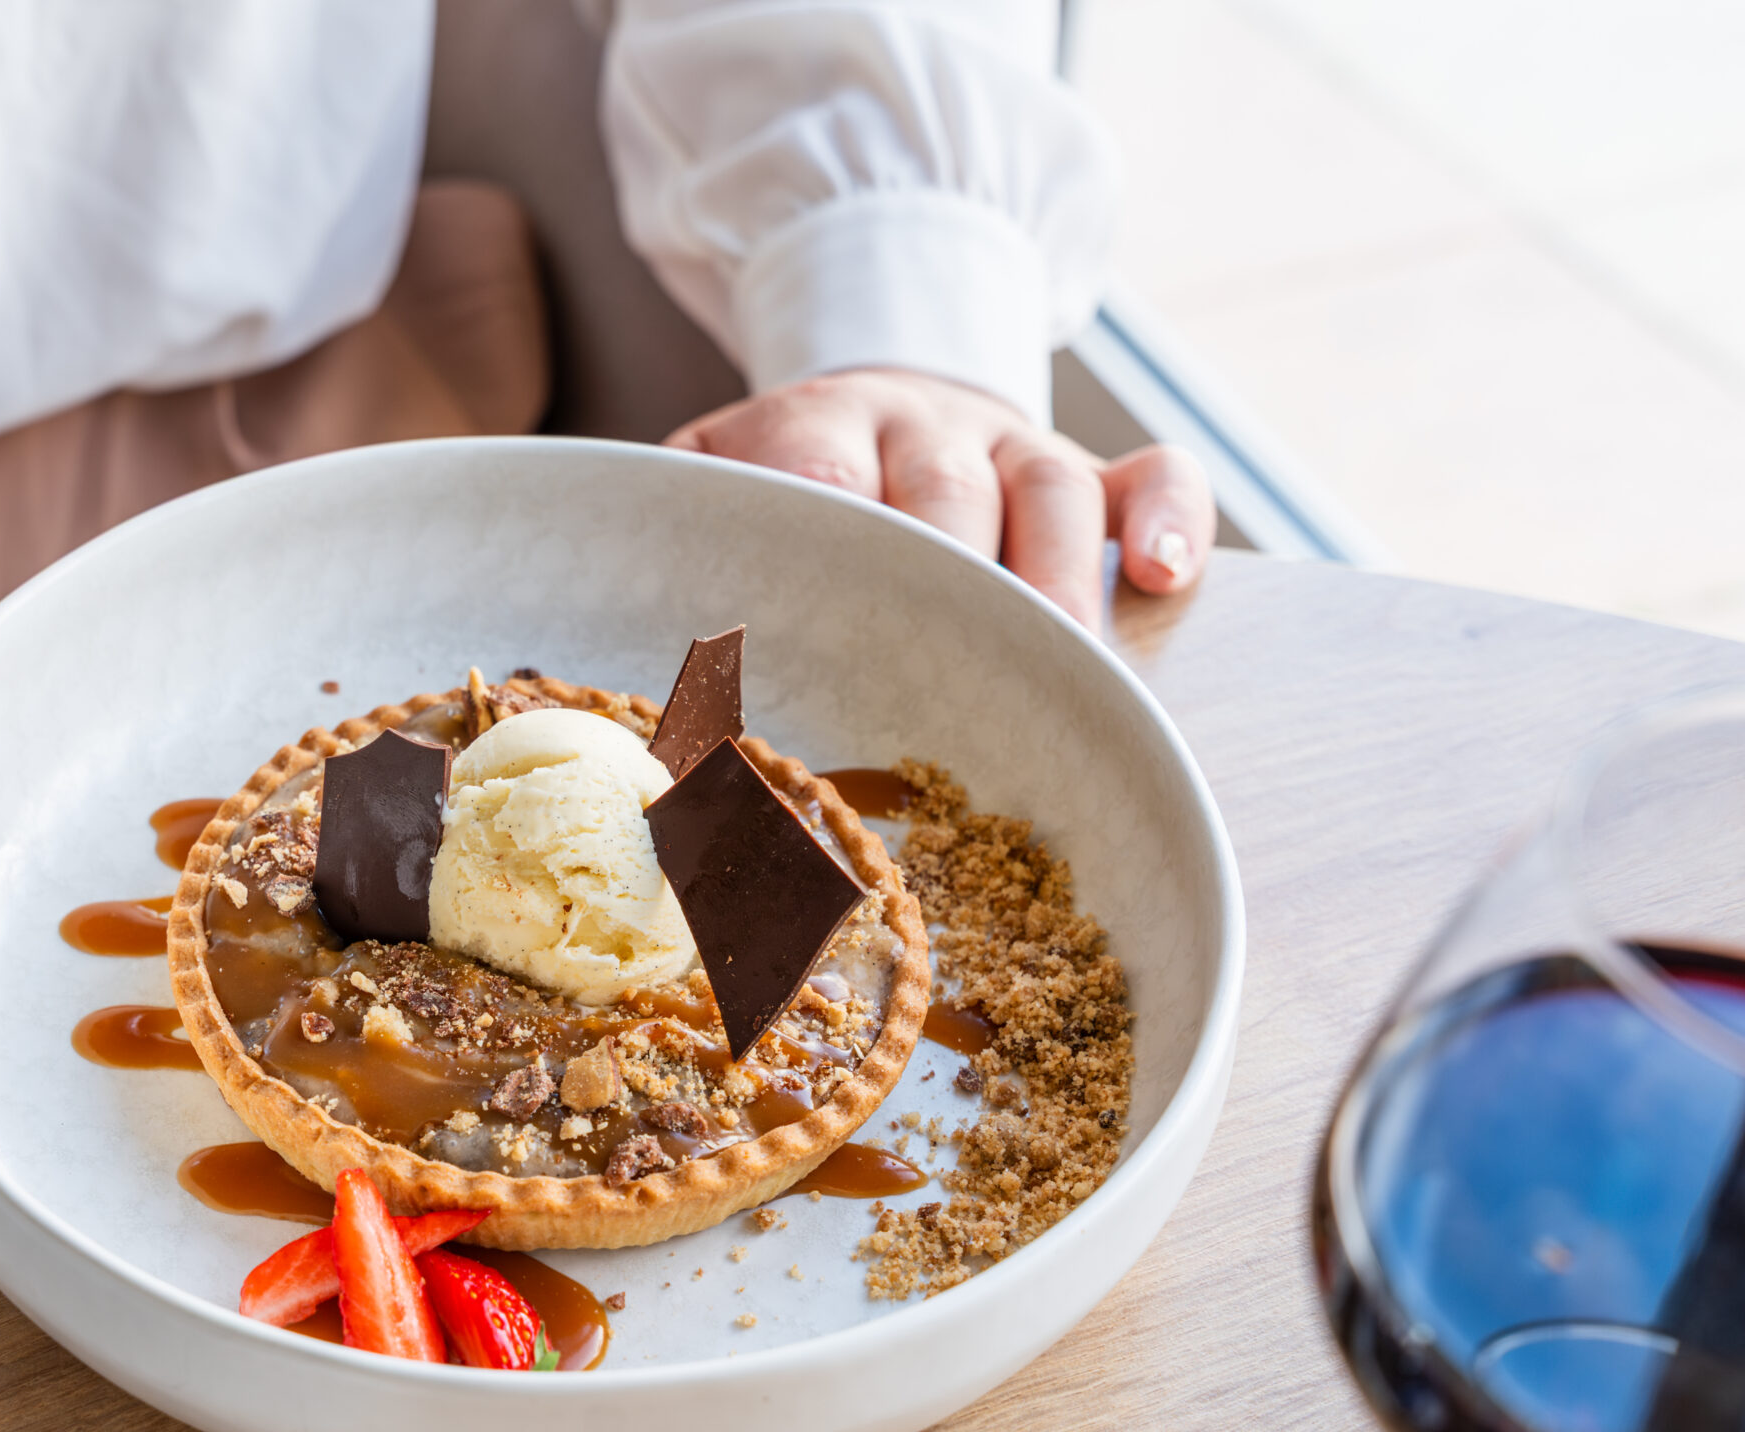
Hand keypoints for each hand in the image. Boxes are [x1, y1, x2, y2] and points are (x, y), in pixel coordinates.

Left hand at [667, 368, 1215, 627]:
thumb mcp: (709, 500)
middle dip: (954, 581)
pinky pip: (1152, 475)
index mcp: (810, 433)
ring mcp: (1013, 442)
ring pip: (1051, 487)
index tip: (825, 632)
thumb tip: (614, 675)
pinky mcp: (1092, 470)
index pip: (823, 478)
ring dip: (1061, 582)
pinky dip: (1170, 518)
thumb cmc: (782, 498)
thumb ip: (674, 554)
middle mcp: (918, 426)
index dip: (831, 543)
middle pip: (947, 488)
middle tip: (954, 678)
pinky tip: (1168, 577)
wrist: (869, 399)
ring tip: (1071, 668)